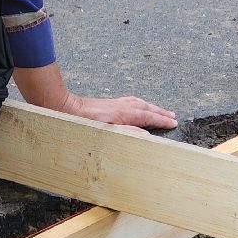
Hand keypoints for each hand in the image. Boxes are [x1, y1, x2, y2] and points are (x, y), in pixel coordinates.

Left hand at [60, 91, 176, 133]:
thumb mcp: (104, 132)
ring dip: (151, 107)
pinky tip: (136, 107)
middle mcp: (120, 105)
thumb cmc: (80, 122)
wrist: (63, 107)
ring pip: (138, 103)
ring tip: (160, 111)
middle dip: (160, 112)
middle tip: (173, 116)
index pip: (147, 116)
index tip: (173, 123)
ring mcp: (114, 103)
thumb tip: (147, 136)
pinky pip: (130, 101)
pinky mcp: (107, 104)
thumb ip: (127, 133)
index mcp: (122, 113)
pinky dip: (139, 104)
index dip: (161, 120)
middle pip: (145, 107)